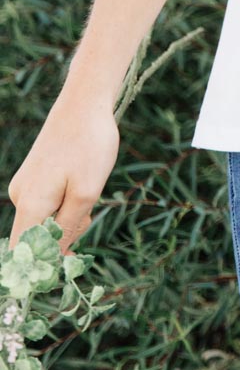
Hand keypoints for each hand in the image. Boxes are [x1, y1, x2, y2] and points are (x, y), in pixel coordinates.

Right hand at [6, 86, 120, 256]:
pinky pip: (47, 205)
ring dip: (67, 219)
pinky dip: (66, 204)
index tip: (70, 260)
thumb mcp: (86, 194)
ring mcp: (25, 186)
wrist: (86, 102)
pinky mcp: (34, 177)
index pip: (22, 256)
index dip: (42, 267)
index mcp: (29, 205)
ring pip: (44, 221)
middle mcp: (20, 198)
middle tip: (87, 215)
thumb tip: (50, 263)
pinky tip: (81, 185)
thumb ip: (65, 231)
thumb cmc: (89, 146)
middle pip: (35, 241)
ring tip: (87, 193)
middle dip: (62, 238)